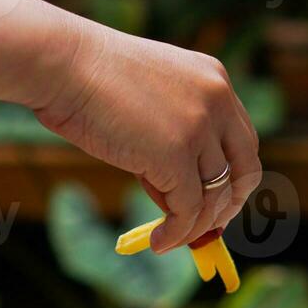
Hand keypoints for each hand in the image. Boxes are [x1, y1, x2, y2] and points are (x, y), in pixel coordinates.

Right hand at [30, 14, 261, 251]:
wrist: (62, 65)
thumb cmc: (88, 79)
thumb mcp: (149, 99)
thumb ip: (174, 135)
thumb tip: (177, 194)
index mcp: (215, 80)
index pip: (243, 140)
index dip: (233, 177)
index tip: (217, 202)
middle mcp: (218, 101)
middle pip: (245, 170)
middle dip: (229, 205)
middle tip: (206, 228)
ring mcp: (200, 128)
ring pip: (215, 196)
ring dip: (194, 225)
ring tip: (167, 237)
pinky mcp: (176, 156)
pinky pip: (187, 210)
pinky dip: (176, 233)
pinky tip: (158, 242)